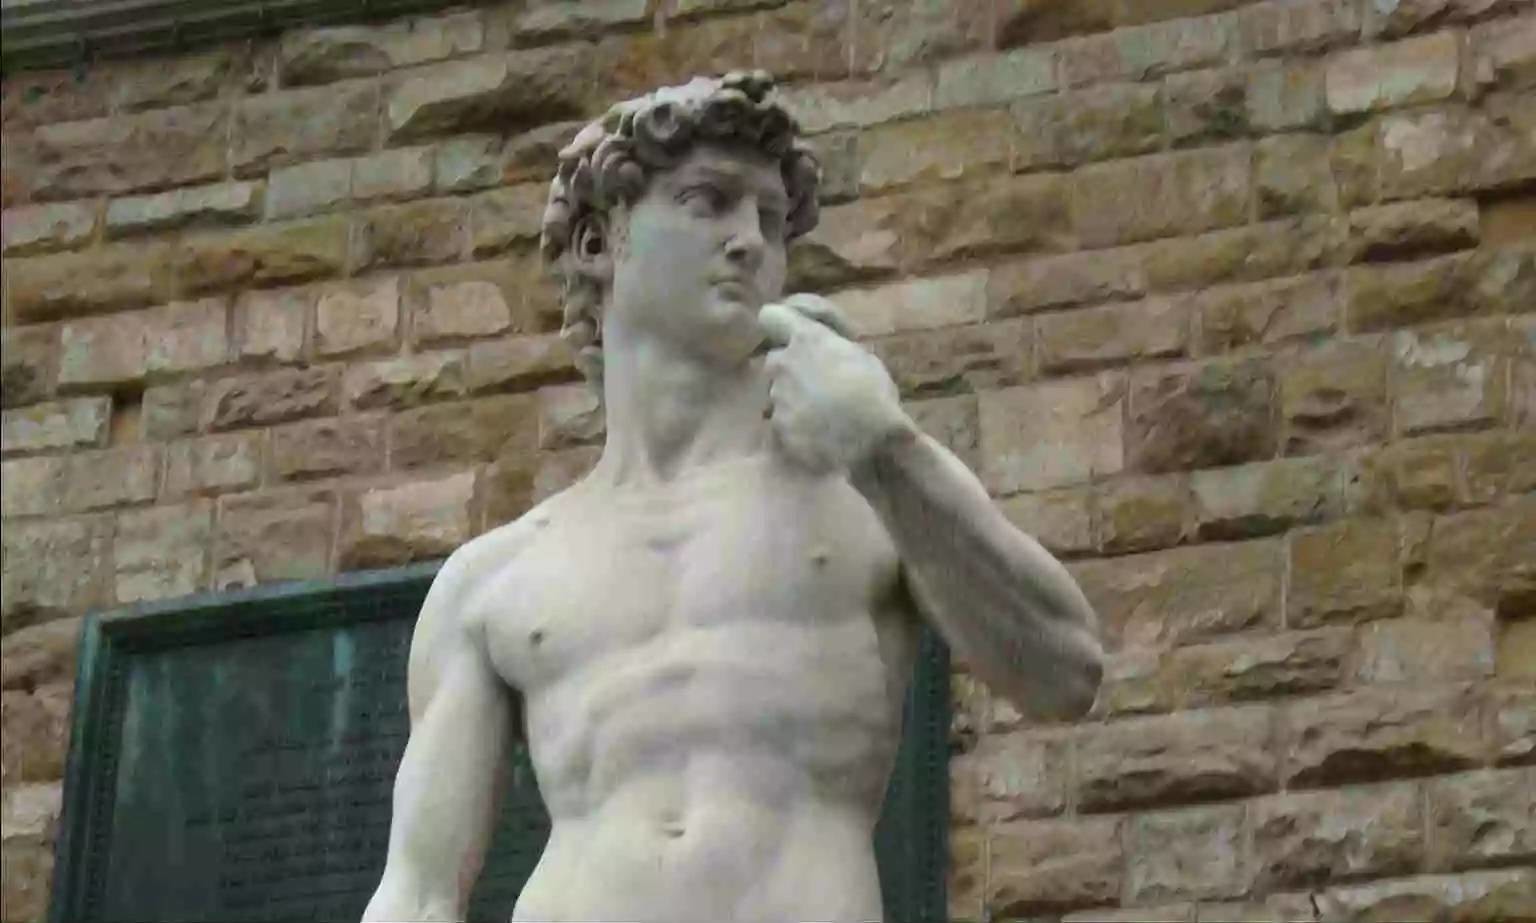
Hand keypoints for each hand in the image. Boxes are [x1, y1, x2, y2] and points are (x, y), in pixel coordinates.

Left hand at [759, 294, 914, 473]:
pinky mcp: (777, 427)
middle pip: (776, 360)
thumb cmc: (875, 394)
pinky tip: (817, 436)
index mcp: (806, 339)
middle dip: (791, 369)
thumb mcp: (864, 360)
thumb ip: (835, 351)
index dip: (780, 326)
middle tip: (817, 383)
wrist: (870, 442)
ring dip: (794, 399)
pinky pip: (782, 422)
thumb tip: (830, 355)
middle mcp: (783, 364)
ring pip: (778, 392)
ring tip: (822, 415)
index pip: (771, 315)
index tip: (793, 336)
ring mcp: (777, 397)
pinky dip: (796, 427)